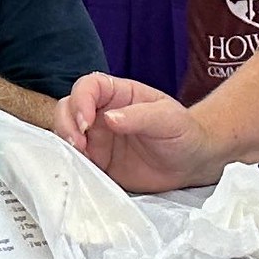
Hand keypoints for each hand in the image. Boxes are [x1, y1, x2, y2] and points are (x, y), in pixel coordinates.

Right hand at [54, 72, 212, 192]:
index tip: (86, 120)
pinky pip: (77, 162)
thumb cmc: (184, 132)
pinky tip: (81, 172)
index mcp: (119, 94)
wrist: (192, 163)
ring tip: (81, 158)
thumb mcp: (168, 119)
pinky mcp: (99, 163)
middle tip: (79, 144)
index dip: (81, 99)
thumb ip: (140, 116)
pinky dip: (72, 166)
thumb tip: (109, 118)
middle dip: (66, 124)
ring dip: (66, 145)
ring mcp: (99, 139)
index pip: (89, 86)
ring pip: (67, 134)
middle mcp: (103, 113)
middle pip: (68, 107)